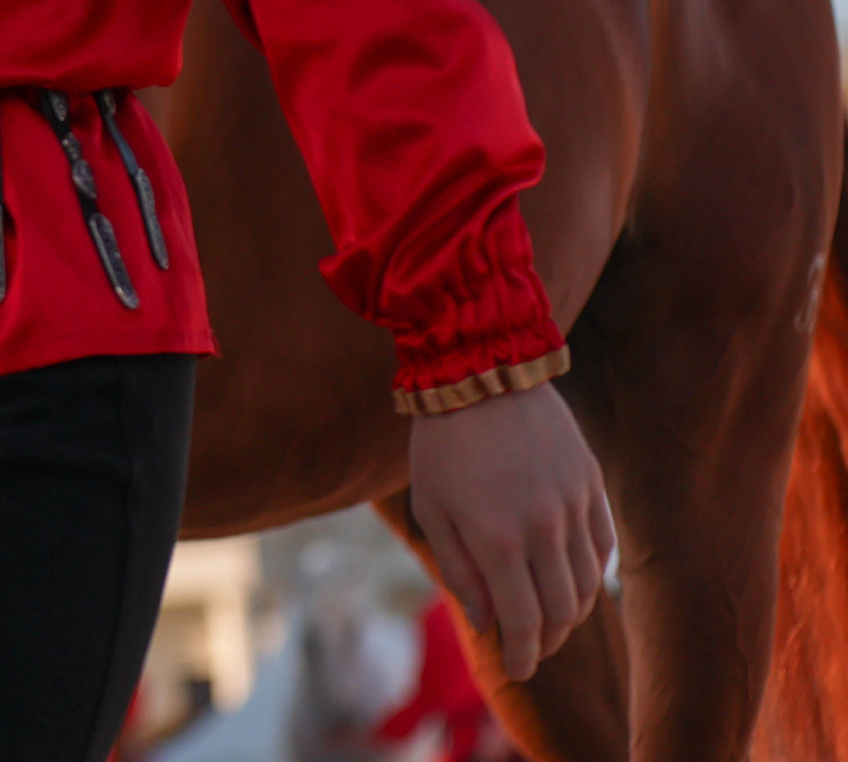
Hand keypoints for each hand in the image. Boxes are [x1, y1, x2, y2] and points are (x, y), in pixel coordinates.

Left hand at [408, 383, 613, 682]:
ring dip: (572, 611)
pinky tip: (574, 578)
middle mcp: (544, 528)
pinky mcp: (591, 482)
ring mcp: (574, 505)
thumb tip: (486, 621)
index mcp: (498, 539)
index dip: (524, 655)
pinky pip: (604, 546)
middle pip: (562, 611)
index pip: (525, 622)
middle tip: (531, 647)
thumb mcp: (431, 505)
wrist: (479, 367)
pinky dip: (593, 573)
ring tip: (551, 618)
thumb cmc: (442, 439)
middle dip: (547, 640)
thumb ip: (459, 568)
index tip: (518, 669)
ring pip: (589, 584)